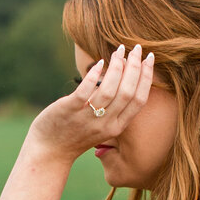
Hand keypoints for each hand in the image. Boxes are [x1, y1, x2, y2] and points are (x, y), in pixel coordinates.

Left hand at [27, 44, 153, 161]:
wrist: (50, 151)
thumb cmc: (76, 133)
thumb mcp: (101, 125)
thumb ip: (113, 107)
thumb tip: (123, 74)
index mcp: (117, 127)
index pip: (139, 100)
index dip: (146, 77)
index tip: (149, 58)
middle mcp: (105, 124)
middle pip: (127, 92)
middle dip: (134, 67)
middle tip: (135, 48)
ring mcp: (87, 118)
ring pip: (109, 90)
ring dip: (116, 67)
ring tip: (118, 51)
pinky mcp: (69, 110)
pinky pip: (85, 91)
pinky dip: (94, 75)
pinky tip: (99, 63)